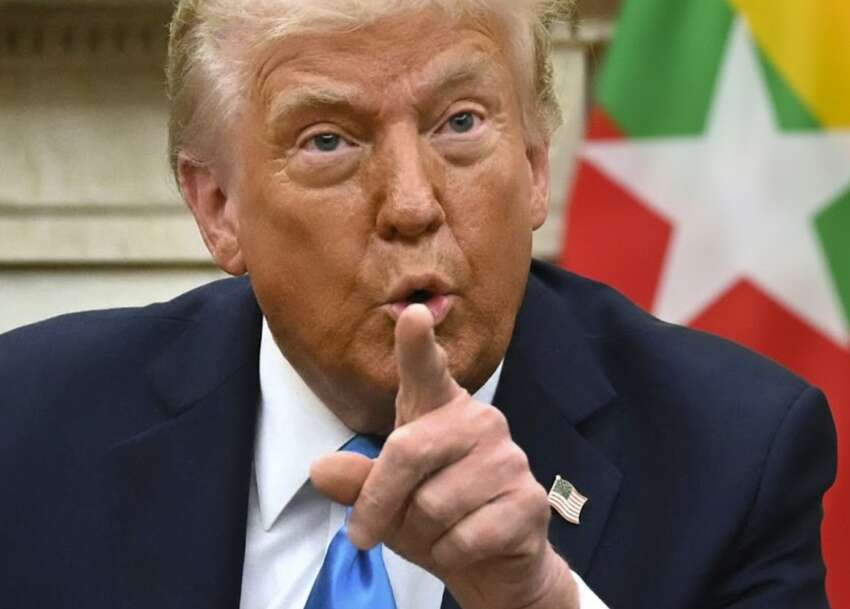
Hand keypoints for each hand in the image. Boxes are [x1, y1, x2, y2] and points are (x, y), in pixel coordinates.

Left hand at [311, 305, 577, 608]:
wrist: (494, 562)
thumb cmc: (435, 517)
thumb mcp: (386, 499)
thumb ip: (358, 481)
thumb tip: (321, 470)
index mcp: (440, 410)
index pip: (427, 370)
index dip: (417, 344)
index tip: (412, 315)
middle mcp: (478, 422)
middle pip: (408, 452)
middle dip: (380, 501)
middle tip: (363, 533)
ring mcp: (509, 459)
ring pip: (434, 504)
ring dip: (423, 534)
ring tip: (439, 531)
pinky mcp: (529, 500)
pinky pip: (464, 537)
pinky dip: (450, 554)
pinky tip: (467, 544)